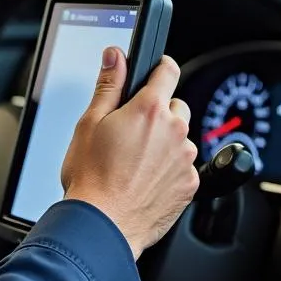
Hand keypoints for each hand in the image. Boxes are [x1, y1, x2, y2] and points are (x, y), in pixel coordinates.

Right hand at [61, 48, 198, 259]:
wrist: (103, 224)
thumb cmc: (91, 178)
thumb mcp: (89, 124)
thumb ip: (108, 86)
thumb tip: (116, 55)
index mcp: (149, 110)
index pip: (168, 70)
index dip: (160, 68)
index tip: (155, 72)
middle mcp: (175, 130)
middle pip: (175, 107)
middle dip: (157, 114)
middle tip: (130, 134)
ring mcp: (186, 159)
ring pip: (180, 139)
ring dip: (164, 144)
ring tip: (133, 163)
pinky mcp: (191, 184)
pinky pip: (184, 168)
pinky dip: (169, 170)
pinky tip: (143, 180)